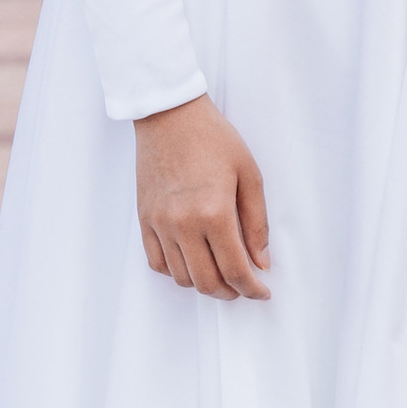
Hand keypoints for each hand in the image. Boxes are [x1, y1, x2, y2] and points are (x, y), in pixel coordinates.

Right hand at [135, 95, 270, 299]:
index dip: (252, 289)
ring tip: (220, 275)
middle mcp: (183, 224)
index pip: (235, 269)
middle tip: (244, 287)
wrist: (169, 114)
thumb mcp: (249, 175)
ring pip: (181, 277)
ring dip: (204, 285)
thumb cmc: (213, 138)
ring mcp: (159, 223)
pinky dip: (176, 272)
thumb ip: (256, 223)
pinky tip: (192, 263)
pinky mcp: (144, 219)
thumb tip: (261, 262)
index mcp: (214, 213)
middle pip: (207, 282)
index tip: (262, 292)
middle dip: (230, 292)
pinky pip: (157, 262)